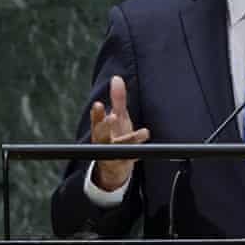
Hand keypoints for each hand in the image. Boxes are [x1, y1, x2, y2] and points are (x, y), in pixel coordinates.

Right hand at [90, 75, 149, 190]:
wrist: (114, 165)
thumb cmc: (115, 136)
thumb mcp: (118, 117)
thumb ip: (118, 99)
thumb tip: (116, 78)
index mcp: (100, 129)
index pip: (96, 120)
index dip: (97, 113)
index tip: (98, 104)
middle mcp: (104, 142)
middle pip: (101, 134)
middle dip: (105, 126)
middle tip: (112, 117)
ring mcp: (113, 154)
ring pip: (120, 147)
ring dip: (129, 140)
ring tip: (143, 132)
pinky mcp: (124, 162)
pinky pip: (132, 157)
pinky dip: (139, 151)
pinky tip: (147, 140)